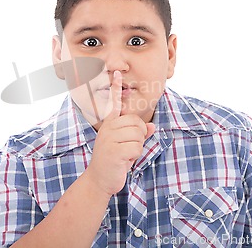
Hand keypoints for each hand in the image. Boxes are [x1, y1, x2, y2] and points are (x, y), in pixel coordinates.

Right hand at [84, 71, 155, 197]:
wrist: (100, 180)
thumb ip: (139, 135)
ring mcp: (109, 138)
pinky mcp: (114, 150)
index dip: (115, 87)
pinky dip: (135, 156)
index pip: (114, 103)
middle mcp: (108, 128)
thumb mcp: (127, 146)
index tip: (115, 72)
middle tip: (127, 148)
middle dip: (139, 137)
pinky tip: (124, 161)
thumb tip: (152, 127)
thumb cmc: (114, 162)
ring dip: (136, 148)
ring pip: (138, 135)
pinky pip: (136, 147)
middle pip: (137, 122)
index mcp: (109, 124)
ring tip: (125, 155)